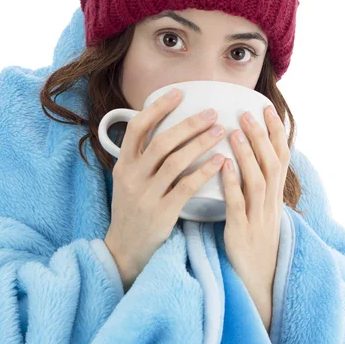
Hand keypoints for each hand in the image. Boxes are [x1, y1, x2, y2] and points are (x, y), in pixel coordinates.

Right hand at [105, 89, 226, 290]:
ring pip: (176, 161)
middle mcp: (132, 176)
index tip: (178, 93)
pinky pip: (186, 187)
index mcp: (123, 164)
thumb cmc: (132, 209)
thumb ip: (141, 156)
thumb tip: (161, 126)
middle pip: (161, 141)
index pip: (136, 128)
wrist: (125, 250)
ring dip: (201, 143)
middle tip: (212, 113)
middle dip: (189, 124)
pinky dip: (204, 171)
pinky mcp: (162, 213)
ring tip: (221, 131)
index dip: (157, 108)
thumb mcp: (127, 179)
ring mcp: (146, 195)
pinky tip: (220, 161)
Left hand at [220, 104, 289, 308]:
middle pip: (272, 163)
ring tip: (235, 131)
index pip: (281, 157)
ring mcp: (257, 217)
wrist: (259, 281)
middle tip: (247, 112)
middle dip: (261, 135)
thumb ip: (258, 185)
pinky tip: (222, 166)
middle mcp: (270, 203)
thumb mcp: (262, 211)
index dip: (276, 131)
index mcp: (275, 196)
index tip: (267, 108)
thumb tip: (248, 157)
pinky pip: (238, 204)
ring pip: (257, 179)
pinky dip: (232, 183)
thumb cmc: (256, 241)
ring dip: (247, 154)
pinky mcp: (241, 231)